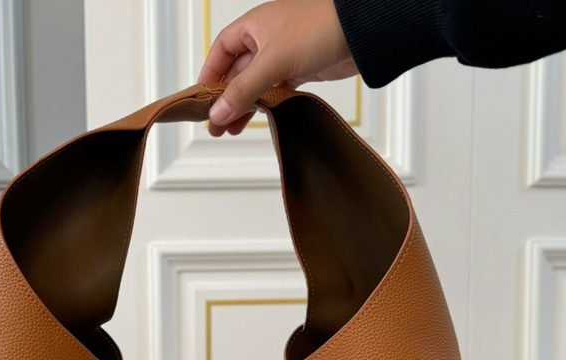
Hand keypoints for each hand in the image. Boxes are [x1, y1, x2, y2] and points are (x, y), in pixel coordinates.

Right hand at [198, 0, 355, 135]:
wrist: (364, 31)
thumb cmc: (320, 28)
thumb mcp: (273, 61)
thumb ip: (244, 89)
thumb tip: (218, 113)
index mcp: (253, 25)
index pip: (221, 51)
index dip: (209, 74)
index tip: (201, 100)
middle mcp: (266, 37)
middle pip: (237, 70)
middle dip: (226, 97)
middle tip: (216, 124)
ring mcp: (284, 53)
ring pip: (256, 82)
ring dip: (245, 104)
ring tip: (233, 128)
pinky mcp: (302, 67)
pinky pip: (276, 88)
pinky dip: (267, 102)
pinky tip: (261, 117)